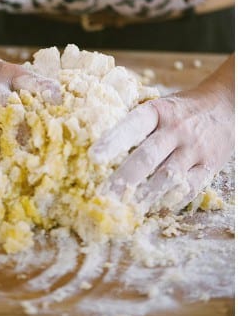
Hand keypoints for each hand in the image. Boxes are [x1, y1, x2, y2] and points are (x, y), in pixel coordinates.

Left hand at [90, 82, 232, 212]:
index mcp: (159, 112)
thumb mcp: (159, 107)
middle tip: (102, 197)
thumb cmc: (180, 111)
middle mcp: (177, 130)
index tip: (93, 157)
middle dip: (123, 179)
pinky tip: (151, 210)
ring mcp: (194, 150)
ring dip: (143, 196)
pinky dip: (168, 202)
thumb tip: (92, 144)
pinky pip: (188, 189)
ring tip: (123, 210)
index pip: (133, 125)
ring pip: (167, 177)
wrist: (229, 105)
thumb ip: (133, 124)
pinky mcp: (209, 167)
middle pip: (147, 157)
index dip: (113, 141)